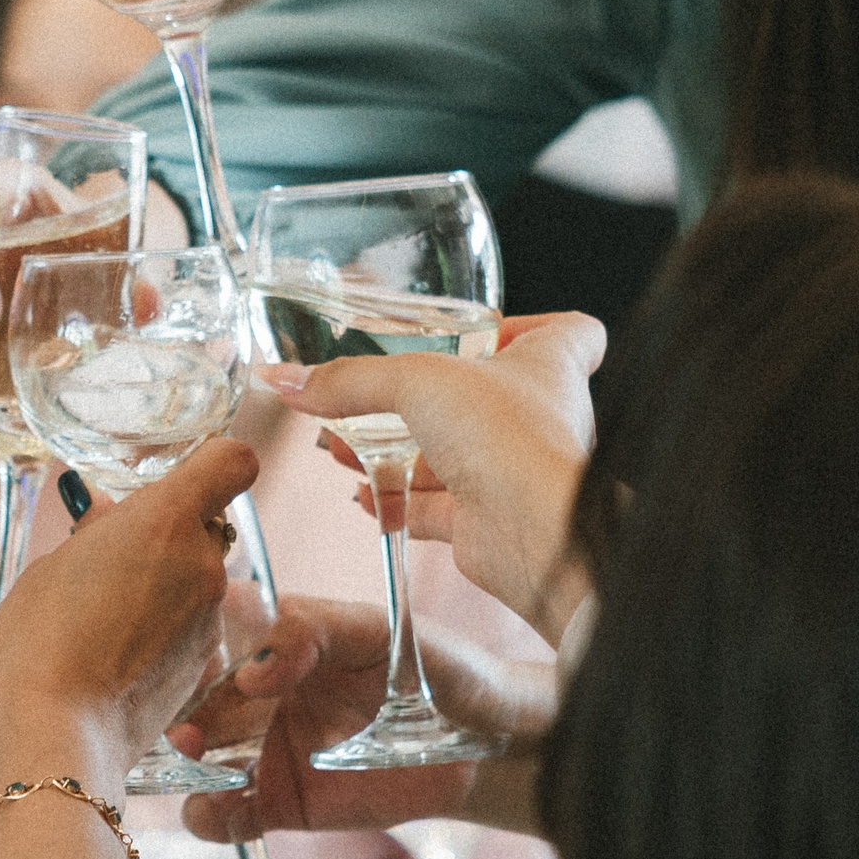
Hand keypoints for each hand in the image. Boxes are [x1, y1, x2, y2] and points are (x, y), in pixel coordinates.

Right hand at [0, 441, 259, 790]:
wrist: (54, 735)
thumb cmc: (38, 643)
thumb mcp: (51, 569)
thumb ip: (95, 534)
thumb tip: (106, 517)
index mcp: (165, 520)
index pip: (232, 461)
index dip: (212, 462)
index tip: (181, 475)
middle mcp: (202, 564)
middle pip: (207, 525)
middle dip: (168, 534)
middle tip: (112, 560)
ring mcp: (210, 620)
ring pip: (198, 580)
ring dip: (165, 586)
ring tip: (105, 618)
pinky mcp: (206, 668)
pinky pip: (192, 628)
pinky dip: (165, 632)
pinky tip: (117, 655)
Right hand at [179, 596, 557, 842]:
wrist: (484, 745)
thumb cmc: (438, 670)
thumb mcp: (386, 634)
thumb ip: (317, 632)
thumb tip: (253, 669)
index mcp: (281, 634)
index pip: (216, 629)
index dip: (198, 645)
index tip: (214, 670)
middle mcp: (260, 689)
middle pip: (197, 699)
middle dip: (183, 716)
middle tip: (186, 736)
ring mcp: (264, 747)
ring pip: (200, 759)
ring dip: (184, 769)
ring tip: (194, 775)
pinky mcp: (278, 802)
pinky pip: (228, 814)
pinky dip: (211, 818)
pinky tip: (218, 813)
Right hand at [258, 312, 604, 641]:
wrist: (535, 532)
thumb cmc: (512, 440)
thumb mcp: (416, 382)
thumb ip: (348, 381)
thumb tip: (287, 380)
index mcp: (548, 365)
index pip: (571, 333)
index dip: (533, 326)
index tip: (494, 328)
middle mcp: (537, 417)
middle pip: (487, 396)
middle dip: (427, 398)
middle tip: (378, 393)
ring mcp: (511, 470)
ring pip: (450, 455)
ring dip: (396, 450)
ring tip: (342, 444)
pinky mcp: (485, 518)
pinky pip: (434, 508)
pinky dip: (396, 501)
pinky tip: (363, 494)